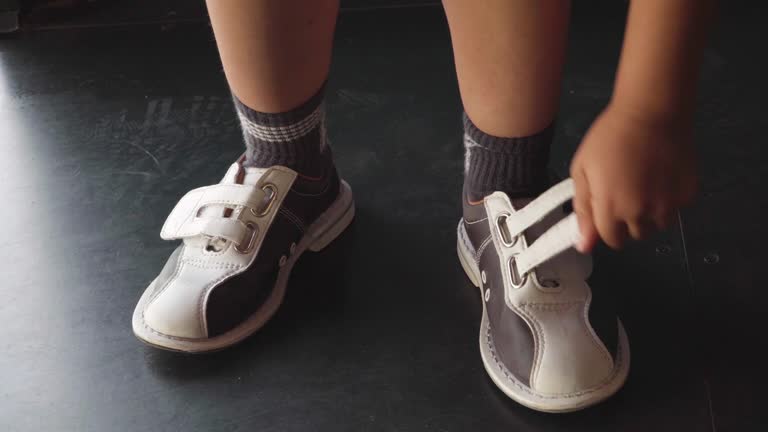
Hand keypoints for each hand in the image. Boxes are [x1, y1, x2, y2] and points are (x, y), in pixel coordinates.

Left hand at [570, 103, 696, 251]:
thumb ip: (583, 210)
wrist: (652, 111)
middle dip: (629, 220)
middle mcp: (641, 214)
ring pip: (658, 225)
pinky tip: (661, 175)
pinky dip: (669, 198)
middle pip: (636, 234)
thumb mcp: (583, 170)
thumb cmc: (610, 137)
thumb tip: (584, 246)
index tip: (608, 210)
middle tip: (626, 191)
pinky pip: (677, 208)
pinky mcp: (688, 194)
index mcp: (611, 209)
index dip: (608, 227)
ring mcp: (668, 205)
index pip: (612, 240)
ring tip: (644, 182)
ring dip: (650, 213)